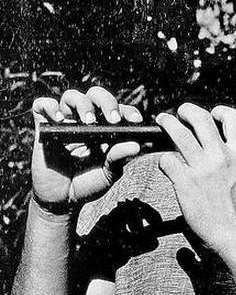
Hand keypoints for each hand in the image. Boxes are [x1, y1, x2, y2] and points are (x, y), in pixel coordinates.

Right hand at [32, 86, 141, 210]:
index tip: (136, 120)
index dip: (128, 111)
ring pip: (71, 96)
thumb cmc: (89, 183)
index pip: (118, 111)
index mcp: (106, 128)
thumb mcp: (108, 173)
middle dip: (107, 102)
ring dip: (82, 104)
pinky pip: (42, 106)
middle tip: (113, 119)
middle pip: (96, 96)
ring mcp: (65, 121)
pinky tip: (59, 119)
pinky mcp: (44, 126)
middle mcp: (86, 120)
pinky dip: (49, 106)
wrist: (62, 198)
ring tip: (88, 121)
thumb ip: (118, 158)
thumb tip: (136, 146)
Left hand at [157, 103, 235, 259]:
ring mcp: (201, 168)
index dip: (218, 111)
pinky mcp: (185, 182)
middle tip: (180, 114)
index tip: (211, 115)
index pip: (231, 117)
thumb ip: (235, 157)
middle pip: (199, 117)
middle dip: (186, 110)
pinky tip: (168, 165)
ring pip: (177, 132)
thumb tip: (224, 146)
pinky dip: (164, 160)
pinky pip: (167, 160)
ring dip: (167, 123)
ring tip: (163, 123)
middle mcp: (221, 156)